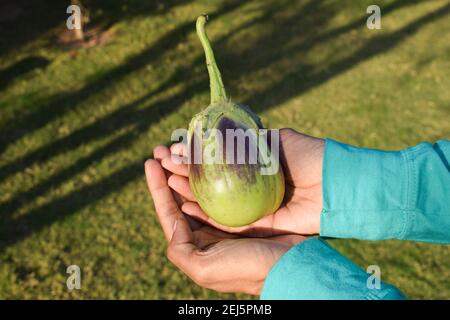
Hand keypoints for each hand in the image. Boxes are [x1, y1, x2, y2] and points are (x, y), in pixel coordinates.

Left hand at [145, 147, 304, 294]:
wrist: (295, 263)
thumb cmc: (249, 268)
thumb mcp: (205, 269)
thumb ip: (180, 250)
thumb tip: (173, 219)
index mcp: (199, 243)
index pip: (171, 212)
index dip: (158, 188)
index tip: (151, 163)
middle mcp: (212, 227)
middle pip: (184, 195)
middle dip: (171, 171)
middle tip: (162, 149)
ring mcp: (232, 212)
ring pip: (205, 184)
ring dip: (190, 165)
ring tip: (179, 145)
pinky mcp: (250, 200)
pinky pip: (228, 180)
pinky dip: (217, 165)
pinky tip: (211, 151)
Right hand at [161, 128, 323, 235]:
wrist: (336, 184)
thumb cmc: (309, 157)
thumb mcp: (274, 141)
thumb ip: (246, 140)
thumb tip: (212, 134)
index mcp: (253, 164)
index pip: (215, 159)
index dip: (192, 154)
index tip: (170, 147)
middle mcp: (248, 185)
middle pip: (208, 180)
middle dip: (182, 170)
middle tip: (158, 162)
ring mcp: (251, 205)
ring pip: (211, 200)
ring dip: (186, 190)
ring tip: (164, 179)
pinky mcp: (256, 224)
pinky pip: (224, 220)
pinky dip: (203, 212)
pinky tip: (182, 202)